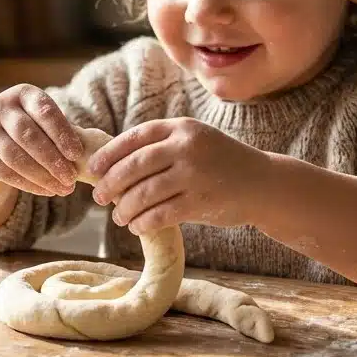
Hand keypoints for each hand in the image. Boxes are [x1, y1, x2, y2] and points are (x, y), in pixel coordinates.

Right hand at [0, 84, 83, 196]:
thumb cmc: (34, 126)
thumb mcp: (46, 120)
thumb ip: (64, 130)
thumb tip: (95, 152)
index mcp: (23, 94)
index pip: (44, 111)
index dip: (61, 133)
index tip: (77, 154)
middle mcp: (0, 108)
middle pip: (27, 135)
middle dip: (52, 159)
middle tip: (72, 177)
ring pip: (15, 157)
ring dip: (42, 176)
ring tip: (64, 189)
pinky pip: (5, 173)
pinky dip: (29, 184)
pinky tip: (48, 191)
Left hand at [87, 118, 268, 233]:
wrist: (263, 184)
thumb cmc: (220, 164)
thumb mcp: (195, 141)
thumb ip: (162, 146)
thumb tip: (113, 164)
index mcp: (181, 128)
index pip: (134, 138)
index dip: (109, 154)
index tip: (93, 169)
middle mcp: (187, 147)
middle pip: (134, 166)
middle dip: (111, 184)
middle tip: (100, 198)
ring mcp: (195, 174)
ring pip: (144, 193)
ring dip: (125, 208)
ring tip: (119, 217)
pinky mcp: (201, 202)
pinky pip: (161, 214)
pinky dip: (143, 223)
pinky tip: (137, 227)